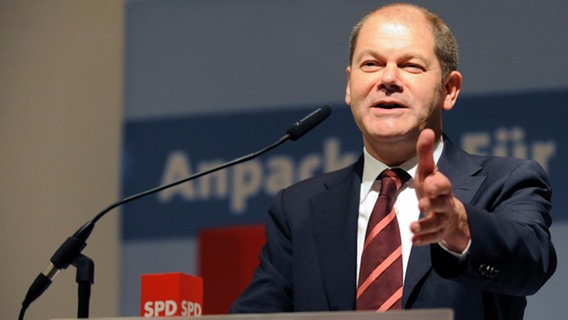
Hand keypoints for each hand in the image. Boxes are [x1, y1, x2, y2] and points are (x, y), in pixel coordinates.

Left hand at [410, 129, 469, 252]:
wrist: (452, 214)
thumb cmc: (435, 188)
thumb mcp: (429, 171)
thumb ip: (425, 153)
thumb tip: (427, 130)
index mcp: (442, 187)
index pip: (443, 184)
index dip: (437, 184)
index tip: (429, 183)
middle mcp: (444, 203)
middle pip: (442, 204)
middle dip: (433, 203)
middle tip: (422, 204)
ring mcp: (442, 219)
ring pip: (436, 223)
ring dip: (424, 225)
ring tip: (412, 227)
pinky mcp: (438, 233)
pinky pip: (432, 238)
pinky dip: (423, 239)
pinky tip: (413, 240)